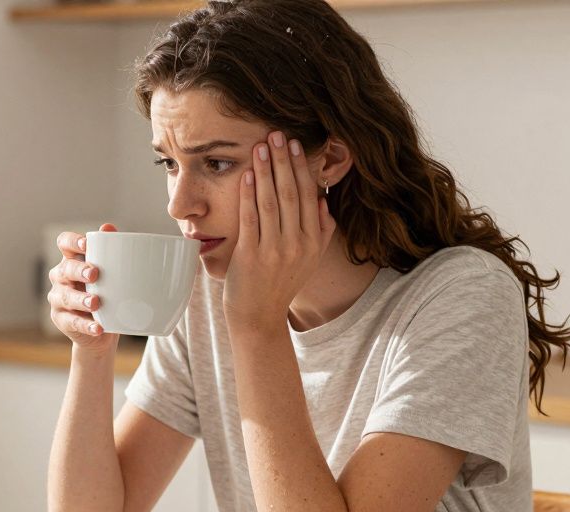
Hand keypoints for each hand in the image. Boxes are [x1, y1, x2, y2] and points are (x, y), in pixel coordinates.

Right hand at [48, 223, 120, 353]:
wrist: (102, 331)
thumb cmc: (106, 294)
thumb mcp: (110, 273)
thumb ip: (109, 251)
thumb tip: (109, 228)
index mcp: (71, 259)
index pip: (64, 243)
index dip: (72, 242)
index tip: (87, 244)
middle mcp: (60, 277)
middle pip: (65, 269)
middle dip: (79, 270)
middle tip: (94, 274)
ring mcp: (58, 299)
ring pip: (66, 296)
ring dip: (80, 299)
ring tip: (96, 303)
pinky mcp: (61, 320)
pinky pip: (71, 322)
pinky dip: (86, 325)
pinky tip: (98, 327)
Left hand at [222, 132, 336, 333]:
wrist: (259, 318)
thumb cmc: (280, 285)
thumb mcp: (308, 261)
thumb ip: (321, 233)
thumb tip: (324, 202)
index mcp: (313, 242)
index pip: (310, 196)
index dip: (302, 167)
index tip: (296, 144)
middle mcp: (297, 245)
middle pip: (292, 193)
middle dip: (284, 161)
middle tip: (277, 134)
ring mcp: (274, 251)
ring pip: (271, 202)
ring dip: (265, 171)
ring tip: (260, 147)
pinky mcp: (250, 256)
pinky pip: (250, 219)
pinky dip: (248, 195)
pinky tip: (245, 175)